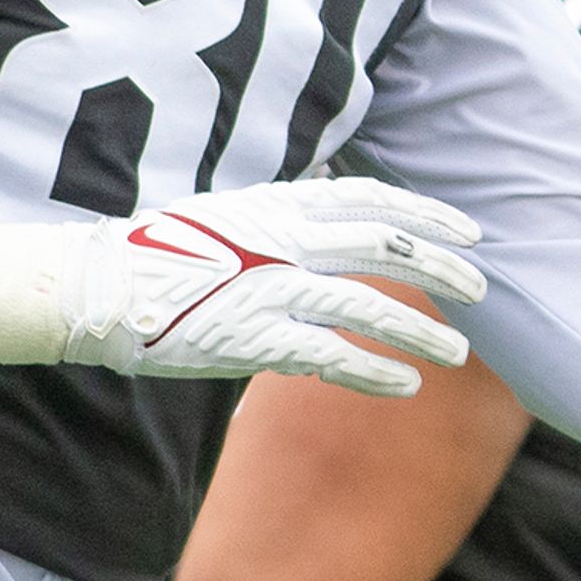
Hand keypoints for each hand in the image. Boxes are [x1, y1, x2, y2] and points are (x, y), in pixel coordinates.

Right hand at [0, 179, 484, 395]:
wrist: (99, 288)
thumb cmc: (164, 252)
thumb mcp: (231, 211)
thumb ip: (286, 210)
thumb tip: (332, 196)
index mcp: (278, 204)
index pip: (372, 198)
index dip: (427, 212)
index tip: (470, 230)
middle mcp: (282, 240)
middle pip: (385, 246)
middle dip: (442, 268)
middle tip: (481, 290)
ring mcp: (270, 289)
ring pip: (369, 306)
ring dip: (421, 330)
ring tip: (459, 350)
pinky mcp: (254, 339)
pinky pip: (331, 357)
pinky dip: (375, 371)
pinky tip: (407, 384)